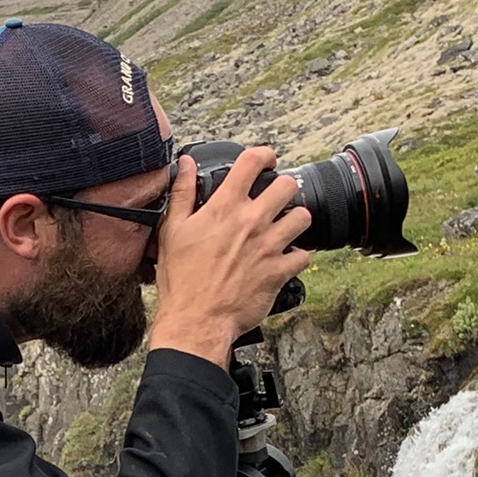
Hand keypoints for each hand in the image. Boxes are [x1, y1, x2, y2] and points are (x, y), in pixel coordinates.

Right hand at [149, 147, 312, 367]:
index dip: (264, 155)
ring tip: (286, 226)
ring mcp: (269, 246)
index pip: (252, 162)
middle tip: (277, 198)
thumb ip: (182, 193)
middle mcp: (251, 222)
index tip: (266, 160)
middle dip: (284, 188)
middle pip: (287, 185)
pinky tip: (287, 257)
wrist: (196, 321)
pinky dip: (299, 255)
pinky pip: (304, 255)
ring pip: (303, 217)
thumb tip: (184, 165)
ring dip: (296, 219)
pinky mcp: (279, 271)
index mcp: (224, 207)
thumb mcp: (172, 231)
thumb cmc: (182, 281)